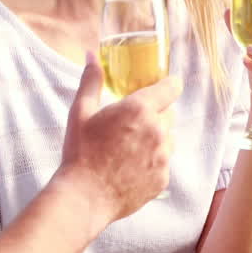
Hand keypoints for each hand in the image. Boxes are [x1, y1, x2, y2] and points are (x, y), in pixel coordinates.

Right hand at [57, 51, 181, 223]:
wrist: (85, 197)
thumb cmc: (80, 153)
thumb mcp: (80, 112)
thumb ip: (91, 81)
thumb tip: (91, 55)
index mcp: (139, 109)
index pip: (171, 87)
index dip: (169, 85)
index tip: (164, 86)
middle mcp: (157, 131)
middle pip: (169, 113)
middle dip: (155, 114)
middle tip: (131, 123)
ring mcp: (163, 157)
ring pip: (168, 138)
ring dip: (156, 138)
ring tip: (129, 147)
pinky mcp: (163, 178)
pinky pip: (164, 162)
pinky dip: (153, 161)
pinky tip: (131, 166)